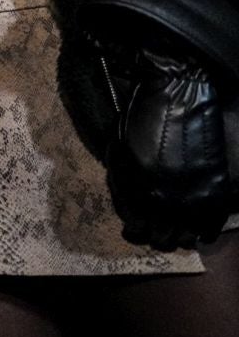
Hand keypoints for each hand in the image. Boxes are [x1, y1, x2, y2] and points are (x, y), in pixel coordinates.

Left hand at [108, 47, 234, 249]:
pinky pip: (210, 228)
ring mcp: (194, 200)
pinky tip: (194, 225)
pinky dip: (201, 231)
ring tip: (173, 229)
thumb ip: (121, 185)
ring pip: (186, 238)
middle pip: (161, 237)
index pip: (135, 227)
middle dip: (154, 235)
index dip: (134, 229)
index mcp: (137, 190)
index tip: (134, 227)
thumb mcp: (119, 152)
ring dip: (178, 236)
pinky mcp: (217, 193)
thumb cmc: (141, 119)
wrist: (179, 98)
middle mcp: (166, 202)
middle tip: (153, 230)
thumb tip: (128, 210)